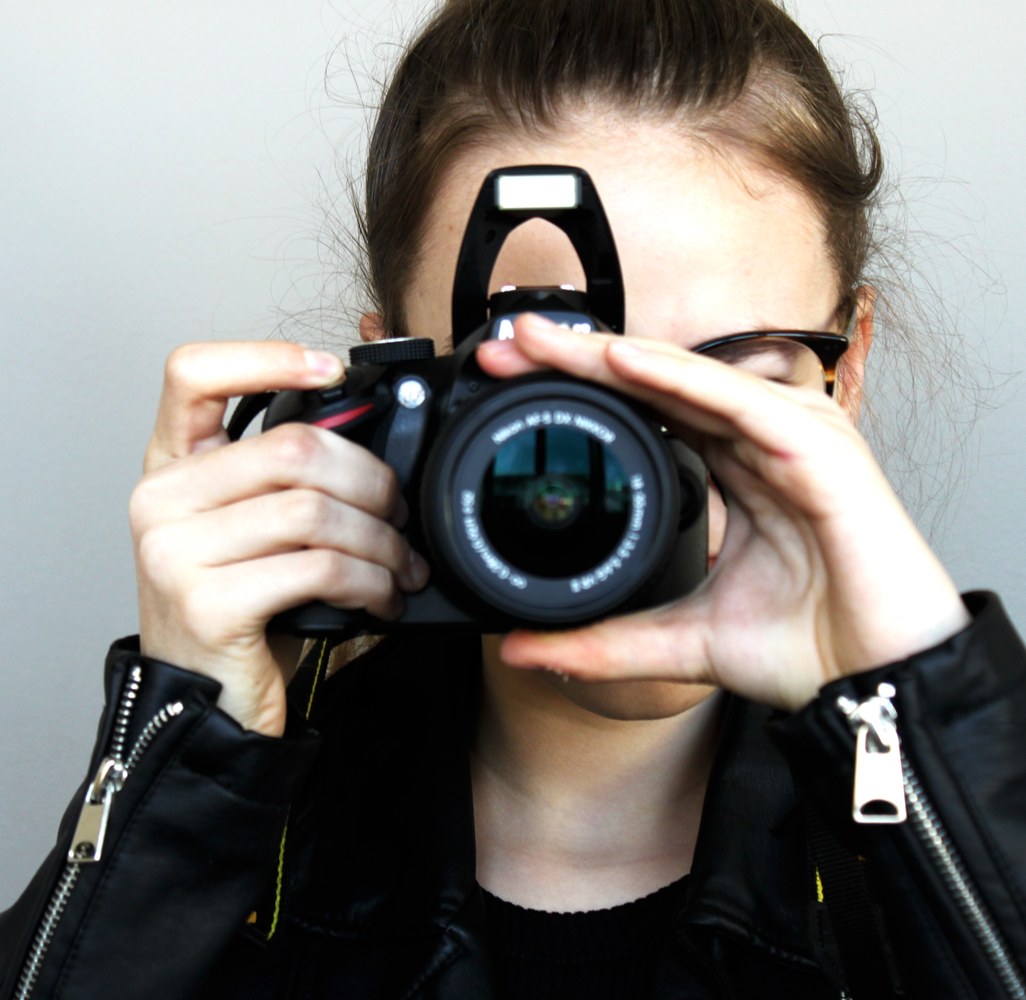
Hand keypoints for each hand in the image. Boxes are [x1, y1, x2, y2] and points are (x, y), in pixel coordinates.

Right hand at [130, 341, 428, 734]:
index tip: (330, 370)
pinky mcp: (209, 602)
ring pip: (316, 510)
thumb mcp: (253, 531)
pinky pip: (320, 567)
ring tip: (401, 566)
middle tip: (400, 517)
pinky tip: (383, 597)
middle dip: (372, 483)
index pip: (193, 375)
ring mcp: (176, 551)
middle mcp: (162, 499)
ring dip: (382, 542)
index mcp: (172, 467)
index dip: (266, 358)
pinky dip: (371, 581)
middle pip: (294, 448)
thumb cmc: (240, 611)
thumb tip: (377, 443)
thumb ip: (286, 480)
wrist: (203, 704)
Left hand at [476, 315, 969, 710]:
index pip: (647, 410)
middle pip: (657, 383)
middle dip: (579, 361)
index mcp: (731, 467)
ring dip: (612, 356)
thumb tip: (521, 650)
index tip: (510, 387)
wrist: (876, 689)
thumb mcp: (681, 640)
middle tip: (509, 346)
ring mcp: (790, 437)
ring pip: (689, 379)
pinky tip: (621, 362)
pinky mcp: (819, 450)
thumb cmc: (805, 651)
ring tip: (544, 344)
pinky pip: (738, 402)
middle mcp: (758, 441)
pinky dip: (678, 379)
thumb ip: (603, 640)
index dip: (581, 392)